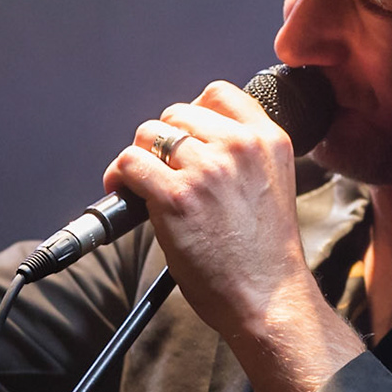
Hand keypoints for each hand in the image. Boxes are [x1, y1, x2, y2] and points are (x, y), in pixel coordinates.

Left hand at [106, 81, 365, 391]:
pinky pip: (130, 163)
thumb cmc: (266, 254)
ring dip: (140, 158)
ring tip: (140, 184)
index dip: (193, 113)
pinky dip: (120, 177)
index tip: (183, 138)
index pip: (219, 94)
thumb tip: (190, 139)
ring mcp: (207, 168)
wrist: (268, 298)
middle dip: (163, 140)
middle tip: (160, 170)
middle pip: (178, 113)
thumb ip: (243, 155)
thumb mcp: (272, 184)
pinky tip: (124, 193)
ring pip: (149, 134)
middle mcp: (240, 146)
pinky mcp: (176, 196)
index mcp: (269, 140)